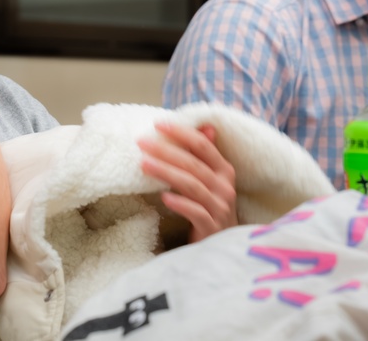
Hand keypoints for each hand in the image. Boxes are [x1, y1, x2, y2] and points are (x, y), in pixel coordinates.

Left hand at [138, 123, 237, 242]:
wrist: (223, 243)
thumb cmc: (211, 206)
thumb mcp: (211, 179)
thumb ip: (206, 155)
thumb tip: (206, 126)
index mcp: (224, 171)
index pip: (203, 146)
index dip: (182, 133)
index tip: (158, 124)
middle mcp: (225, 187)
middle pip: (194, 164)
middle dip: (167, 151)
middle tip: (142, 142)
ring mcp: (220, 208)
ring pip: (192, 186)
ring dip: (167, 173)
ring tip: (144, 165)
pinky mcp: (212, 227)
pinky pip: (196, 213)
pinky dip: (180, 204)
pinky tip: (164, 198)